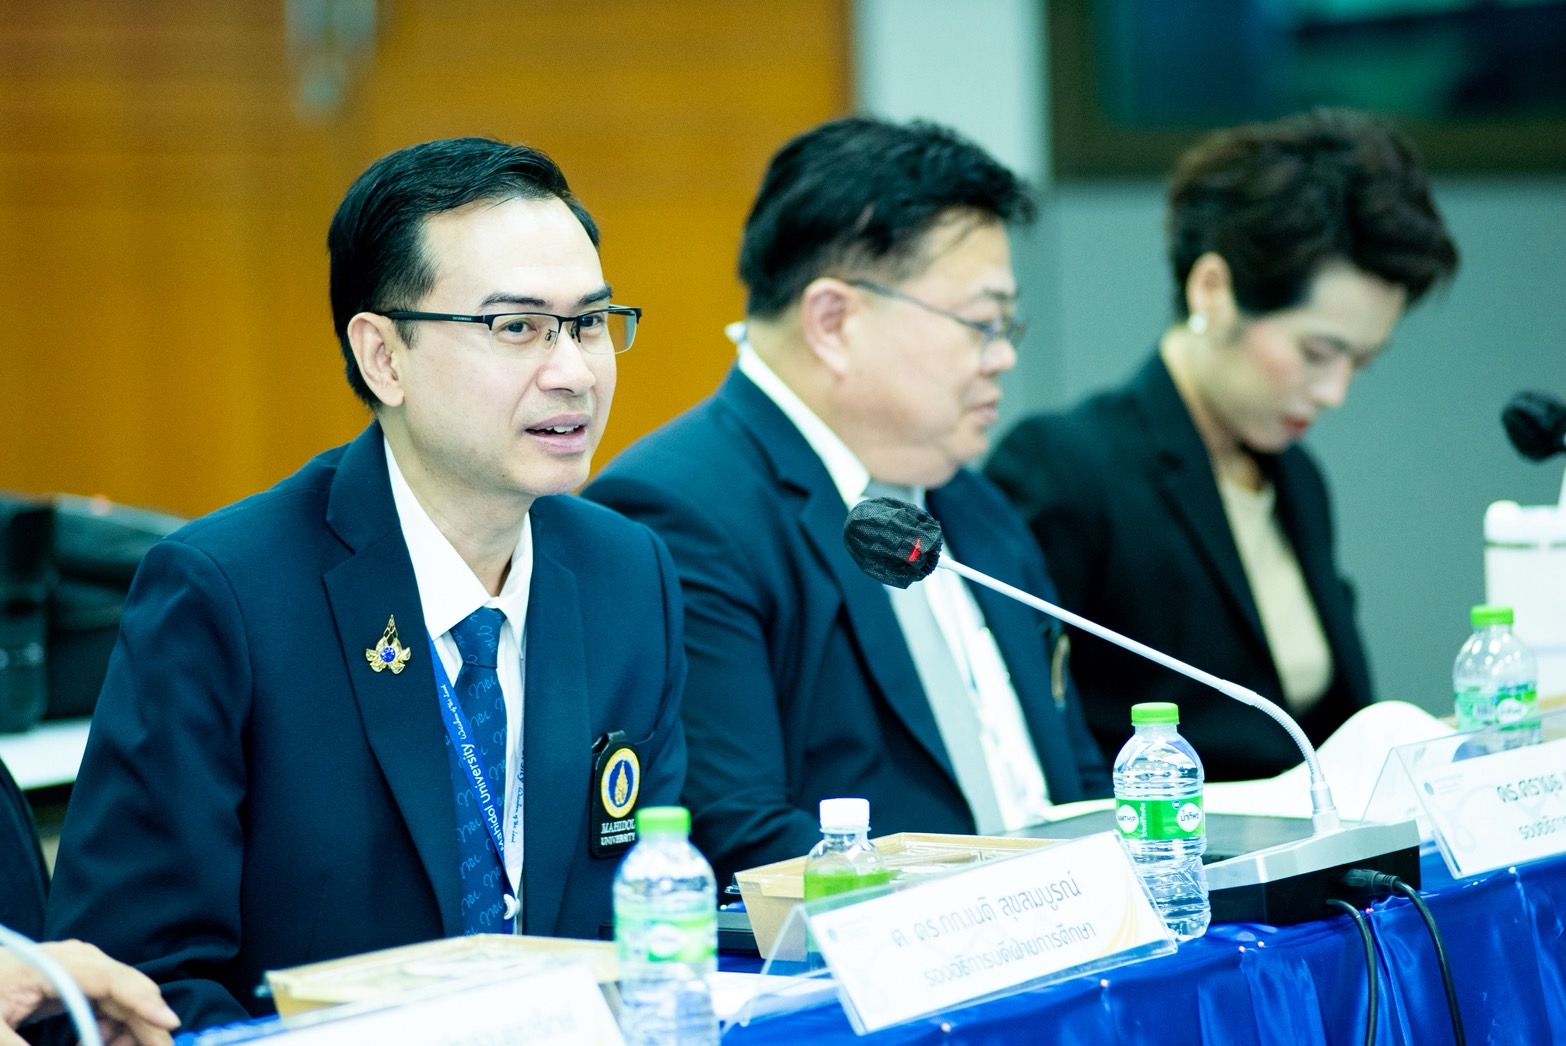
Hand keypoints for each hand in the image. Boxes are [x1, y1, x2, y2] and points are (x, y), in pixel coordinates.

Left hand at [0, 940, 179, 1045]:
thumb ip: (18, 1045)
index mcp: (53, 965)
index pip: (110, 979)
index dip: (142, 1000)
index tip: (167, 1022)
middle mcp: (76, 960)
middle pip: (125, 987)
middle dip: (147, 1020)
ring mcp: (78, 968)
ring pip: (122, 995)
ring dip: (131, 1026)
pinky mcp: (76, 980)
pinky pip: (108, 1001)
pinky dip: (114, 1025)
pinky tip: (104, 1043)